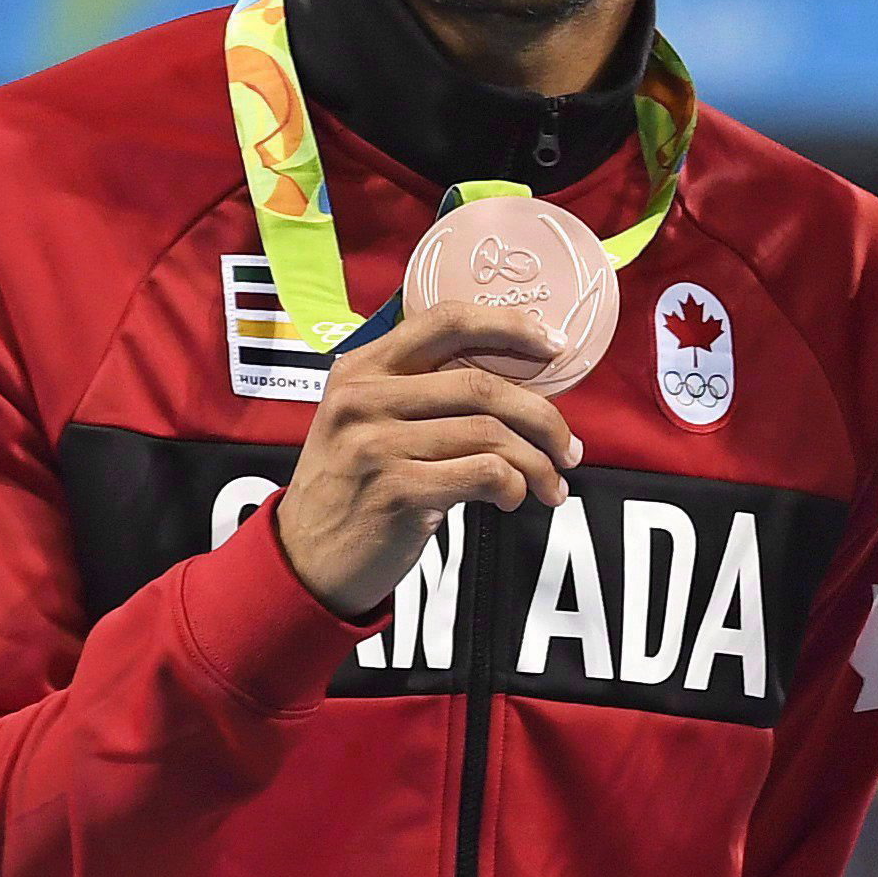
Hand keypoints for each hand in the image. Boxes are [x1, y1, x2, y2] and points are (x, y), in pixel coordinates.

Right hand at [271, 303, 578, 616]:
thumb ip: (426, 391)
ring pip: (492, 434)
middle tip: (570, 449)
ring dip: (539, 463)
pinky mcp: (397, 490)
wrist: (307, 555)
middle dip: (544, 418)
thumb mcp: (370, 420)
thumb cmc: (357, 484)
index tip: (556, 346)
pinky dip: (516, 487)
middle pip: (483, 385)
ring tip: (551, 485)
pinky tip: (513, 499)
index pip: (446, 321)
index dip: (511, 326)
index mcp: (363, 367)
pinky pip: (486, 474)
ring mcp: (377, 444)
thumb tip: (523, 379)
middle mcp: (364, 398)